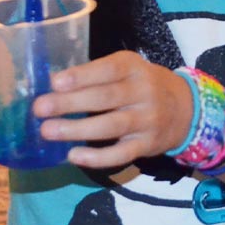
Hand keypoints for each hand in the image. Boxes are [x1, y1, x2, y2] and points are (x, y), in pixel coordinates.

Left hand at [32, 50, 192, 167]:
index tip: (54, 82)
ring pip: (110, 126)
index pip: (108, 70)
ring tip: (48, 131)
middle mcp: (143, 92)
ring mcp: (147, 120)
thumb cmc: (142, 84)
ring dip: (76, 130)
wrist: (184, 108)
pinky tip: (73, 155)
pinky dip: (96, 157)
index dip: (82, 76)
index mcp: (134, 68)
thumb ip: (98, 74)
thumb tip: (54, 87)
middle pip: (104, 98)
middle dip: (70, 103)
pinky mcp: (147, 145)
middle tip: (40, 108)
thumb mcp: (127, 69)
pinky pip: (120, 154)